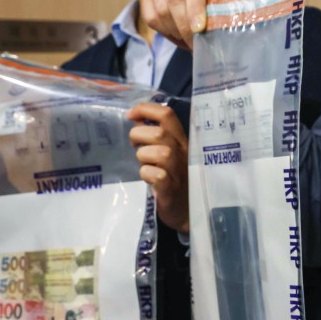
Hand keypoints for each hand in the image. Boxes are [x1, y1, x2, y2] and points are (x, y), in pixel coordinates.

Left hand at [128, 103, 188, 232]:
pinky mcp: (171, 189)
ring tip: (144, 164)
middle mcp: (182, 152)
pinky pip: (157, 175)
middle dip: (139, 136)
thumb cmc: (177, 178)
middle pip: (159, 133)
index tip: (131, 115)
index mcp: (181, 140)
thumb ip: (156, 137)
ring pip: (158, 152)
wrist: (190, 210)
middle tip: (135, 145)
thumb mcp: (169, 153)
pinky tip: (149, 178)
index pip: (167, 115)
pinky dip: (147, 174)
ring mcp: (178, 171)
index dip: (146, 109)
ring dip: (143, 156)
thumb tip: (136, 119)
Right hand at [142, 0, 217, 50]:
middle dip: (184, 25)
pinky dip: (165, 31)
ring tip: (189, 40)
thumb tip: (218, 31)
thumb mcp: (220, 4)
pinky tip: (177, 35)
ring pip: (162, 11)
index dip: (195, 9)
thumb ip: (219, 12)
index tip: (199, 29)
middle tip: (194, 43)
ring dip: (176, 31)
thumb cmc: (212, 3)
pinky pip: (151, 18)